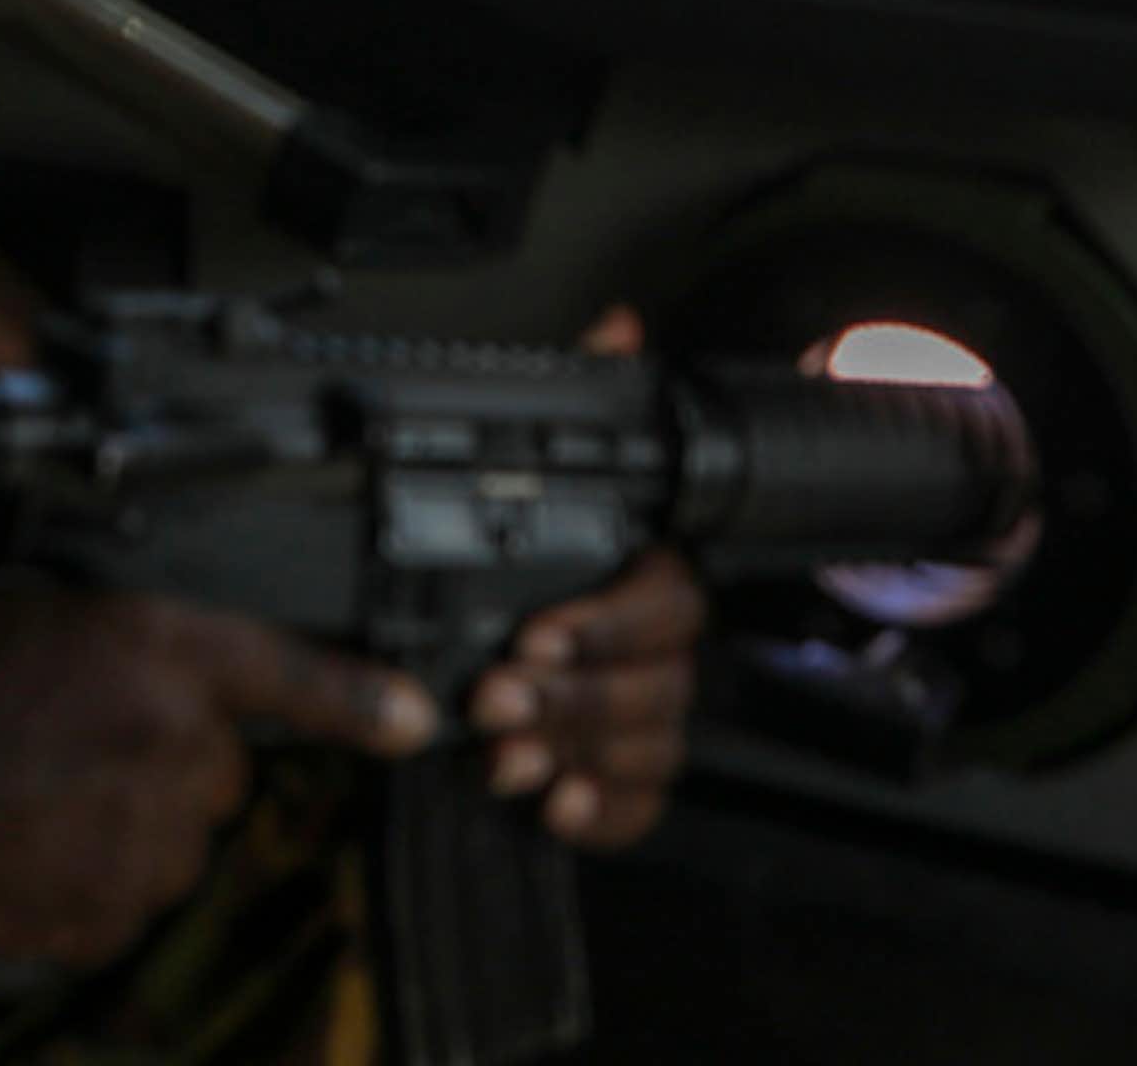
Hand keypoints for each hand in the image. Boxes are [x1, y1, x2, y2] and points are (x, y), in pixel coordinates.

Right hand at [0, 586, 437, 964]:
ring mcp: (139, 838)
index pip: (287, 673)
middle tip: (81, 745)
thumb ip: (135, 649)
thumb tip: (182, 689)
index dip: (358, 699)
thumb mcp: (44, 616)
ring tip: (38, 796)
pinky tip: (26, 844)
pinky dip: (93, 880)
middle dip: (171, 760)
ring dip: (132, 824)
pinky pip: (132, 900)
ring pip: (178, 841)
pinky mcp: (104, 915)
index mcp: (152, 648)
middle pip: (223, 770)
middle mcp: (166, 740)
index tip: (417, 722)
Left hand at [467, 306, 706, 849]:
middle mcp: (658, 647)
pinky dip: (602, 812)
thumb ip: (578, 397)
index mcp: (645, 572)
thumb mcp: (530, 461)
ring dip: (574, 752)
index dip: (608, 622)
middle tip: (496, 695)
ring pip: (648, 744)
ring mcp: (648, 715)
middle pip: (658, 682)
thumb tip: (616, 323)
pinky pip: (642, 805)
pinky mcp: (624, 776)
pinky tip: (553, 805)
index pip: (668, 600)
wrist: (468, 639)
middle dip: (574, 695)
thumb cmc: (520, 544)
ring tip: (503, 755)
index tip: (537, 634)